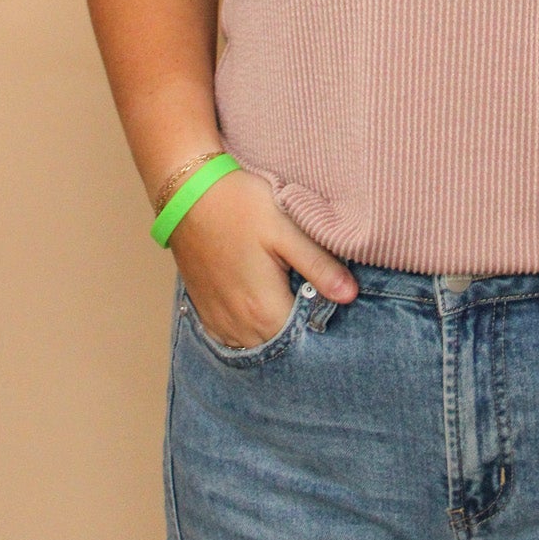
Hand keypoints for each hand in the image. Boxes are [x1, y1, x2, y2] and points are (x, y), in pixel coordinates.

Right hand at [168, 168, 356, 348]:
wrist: (188, 194)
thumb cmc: (240, 206)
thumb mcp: (286, 230)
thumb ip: (318, 265)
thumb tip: (351, 296)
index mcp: (264, 309)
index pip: (304, 338)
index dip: (321, 322)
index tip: (331, 301)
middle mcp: (240, 326)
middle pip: (280, 345)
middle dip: (299, 329)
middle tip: (311, 294)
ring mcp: (219, 322)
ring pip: (257, 345)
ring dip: (274, 331)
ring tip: (287, 298)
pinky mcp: (205, 312)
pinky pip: (233, 339)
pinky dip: (250, 331)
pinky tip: (260, 306)